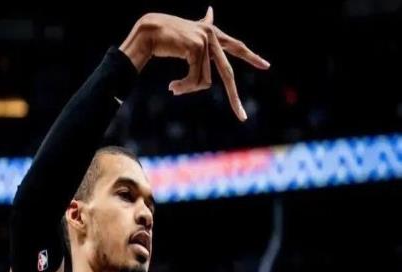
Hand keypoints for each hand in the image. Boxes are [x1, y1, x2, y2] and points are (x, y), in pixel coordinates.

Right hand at [119, 7, 269, 120]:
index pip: (237, 46)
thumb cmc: (165, 36)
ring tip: (174, 89)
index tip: (266, 66)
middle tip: (242, 117)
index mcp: (212, 33)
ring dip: (188, 89)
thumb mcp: (188, 38)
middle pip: (227, 74)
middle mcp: (212, 35)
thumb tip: (212, 9)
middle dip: (234, 99)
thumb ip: (202, 30)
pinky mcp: (197, 48)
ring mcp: (206, 41)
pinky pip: (194, 79)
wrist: (149, 31)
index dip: (252, 57)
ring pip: (204, 81)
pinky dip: (183, 87)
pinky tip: (172, 87)